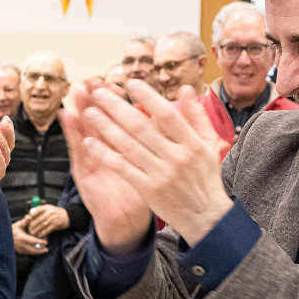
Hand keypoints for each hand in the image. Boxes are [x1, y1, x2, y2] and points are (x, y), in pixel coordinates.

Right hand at [12, 216, 47, 254]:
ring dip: (38, 252)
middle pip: (33, 249)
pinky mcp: (19, 251)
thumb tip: (29, 216)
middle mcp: (21, 245)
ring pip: (31, 252)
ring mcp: (20, 249)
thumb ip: (25, 221)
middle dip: (41, 250)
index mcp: (22, 238)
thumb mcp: (18, 225)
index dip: (40, 242)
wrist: (3, 237)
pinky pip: (28, 253)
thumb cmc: (11, 230)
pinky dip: (33, 253)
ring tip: (44, 251)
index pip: (33, 241)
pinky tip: (37, 251)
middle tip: (47, 249)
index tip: (46, 242)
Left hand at [27, 204, 69, 237]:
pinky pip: (47, 230)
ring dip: (36, 230)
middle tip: (29, 229)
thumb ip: (39, 209)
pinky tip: (39, 235)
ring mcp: (53, 219)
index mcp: (47, 207)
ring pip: (42, 225)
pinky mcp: (55, 225)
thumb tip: (30, 212)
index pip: (37, 210)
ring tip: (32, 233)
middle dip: (32, 225)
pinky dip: (42, 233)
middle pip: (39, 219)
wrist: (67, 216)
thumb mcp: (48, 208)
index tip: (27, 219)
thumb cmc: (55, 212)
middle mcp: (50, 212)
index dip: (31, 215)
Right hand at [60, 86, 149, 254]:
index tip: (122, 81)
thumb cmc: (142, 189)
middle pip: (102, 117)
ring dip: (81, 108)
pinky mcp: (83, 172)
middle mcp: (107, 147)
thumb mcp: (153, 161)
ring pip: (87, 128)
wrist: (127, 220)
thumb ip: (158, 137)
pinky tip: (66, 116)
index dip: (122, 99)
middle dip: (98, 98)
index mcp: (125, 143)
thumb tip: (164, 112)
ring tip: (78, 89)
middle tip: (94, 78)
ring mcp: (93, 158)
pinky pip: (76, 149)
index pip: (123, 116)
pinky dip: (71, 132)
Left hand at [78, 81, 231, 245]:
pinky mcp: (148, 190)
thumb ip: (197, 116)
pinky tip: (91, 142)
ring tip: (90, 113)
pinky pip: (123, 169)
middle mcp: (176, 157)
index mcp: (192, 143)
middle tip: (99, 93)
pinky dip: (106, 155)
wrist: (204, 216)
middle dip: (118, 108)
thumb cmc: (205, 176)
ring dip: (106, 128)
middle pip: (142, 128)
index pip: (167, 115)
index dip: (148, 97)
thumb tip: (187, 88)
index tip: (131, 83)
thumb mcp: (208, 144)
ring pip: (129, 147)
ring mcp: (160, 174)